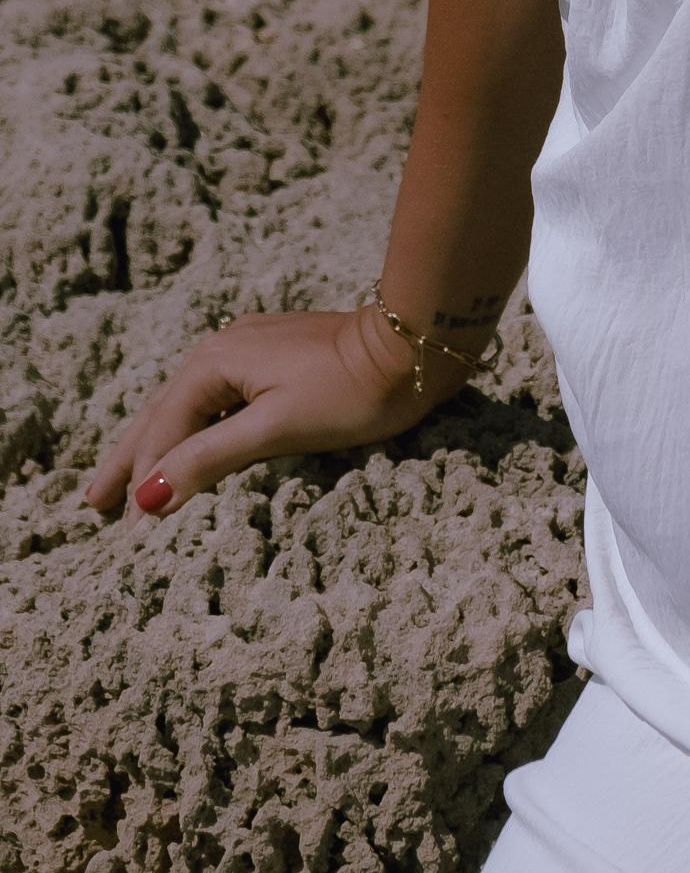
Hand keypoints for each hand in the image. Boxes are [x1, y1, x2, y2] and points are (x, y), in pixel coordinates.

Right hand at [82, 301, 457, 523]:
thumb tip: (147, 495)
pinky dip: (193, 427)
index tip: (124, 530)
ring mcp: (250, 347)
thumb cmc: (351, 389)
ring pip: (188, 405)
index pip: (164, 432)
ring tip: (129, 478)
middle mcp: (223, 347)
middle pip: (162, 413)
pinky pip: (217, 397)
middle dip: (129, 458)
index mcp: (214, 362)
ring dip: (158, 443)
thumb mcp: (276, 429)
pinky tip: (191, 441)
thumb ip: (209, 459)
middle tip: (92, 503)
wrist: (413, 342)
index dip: (143, 481)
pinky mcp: (276, 354)